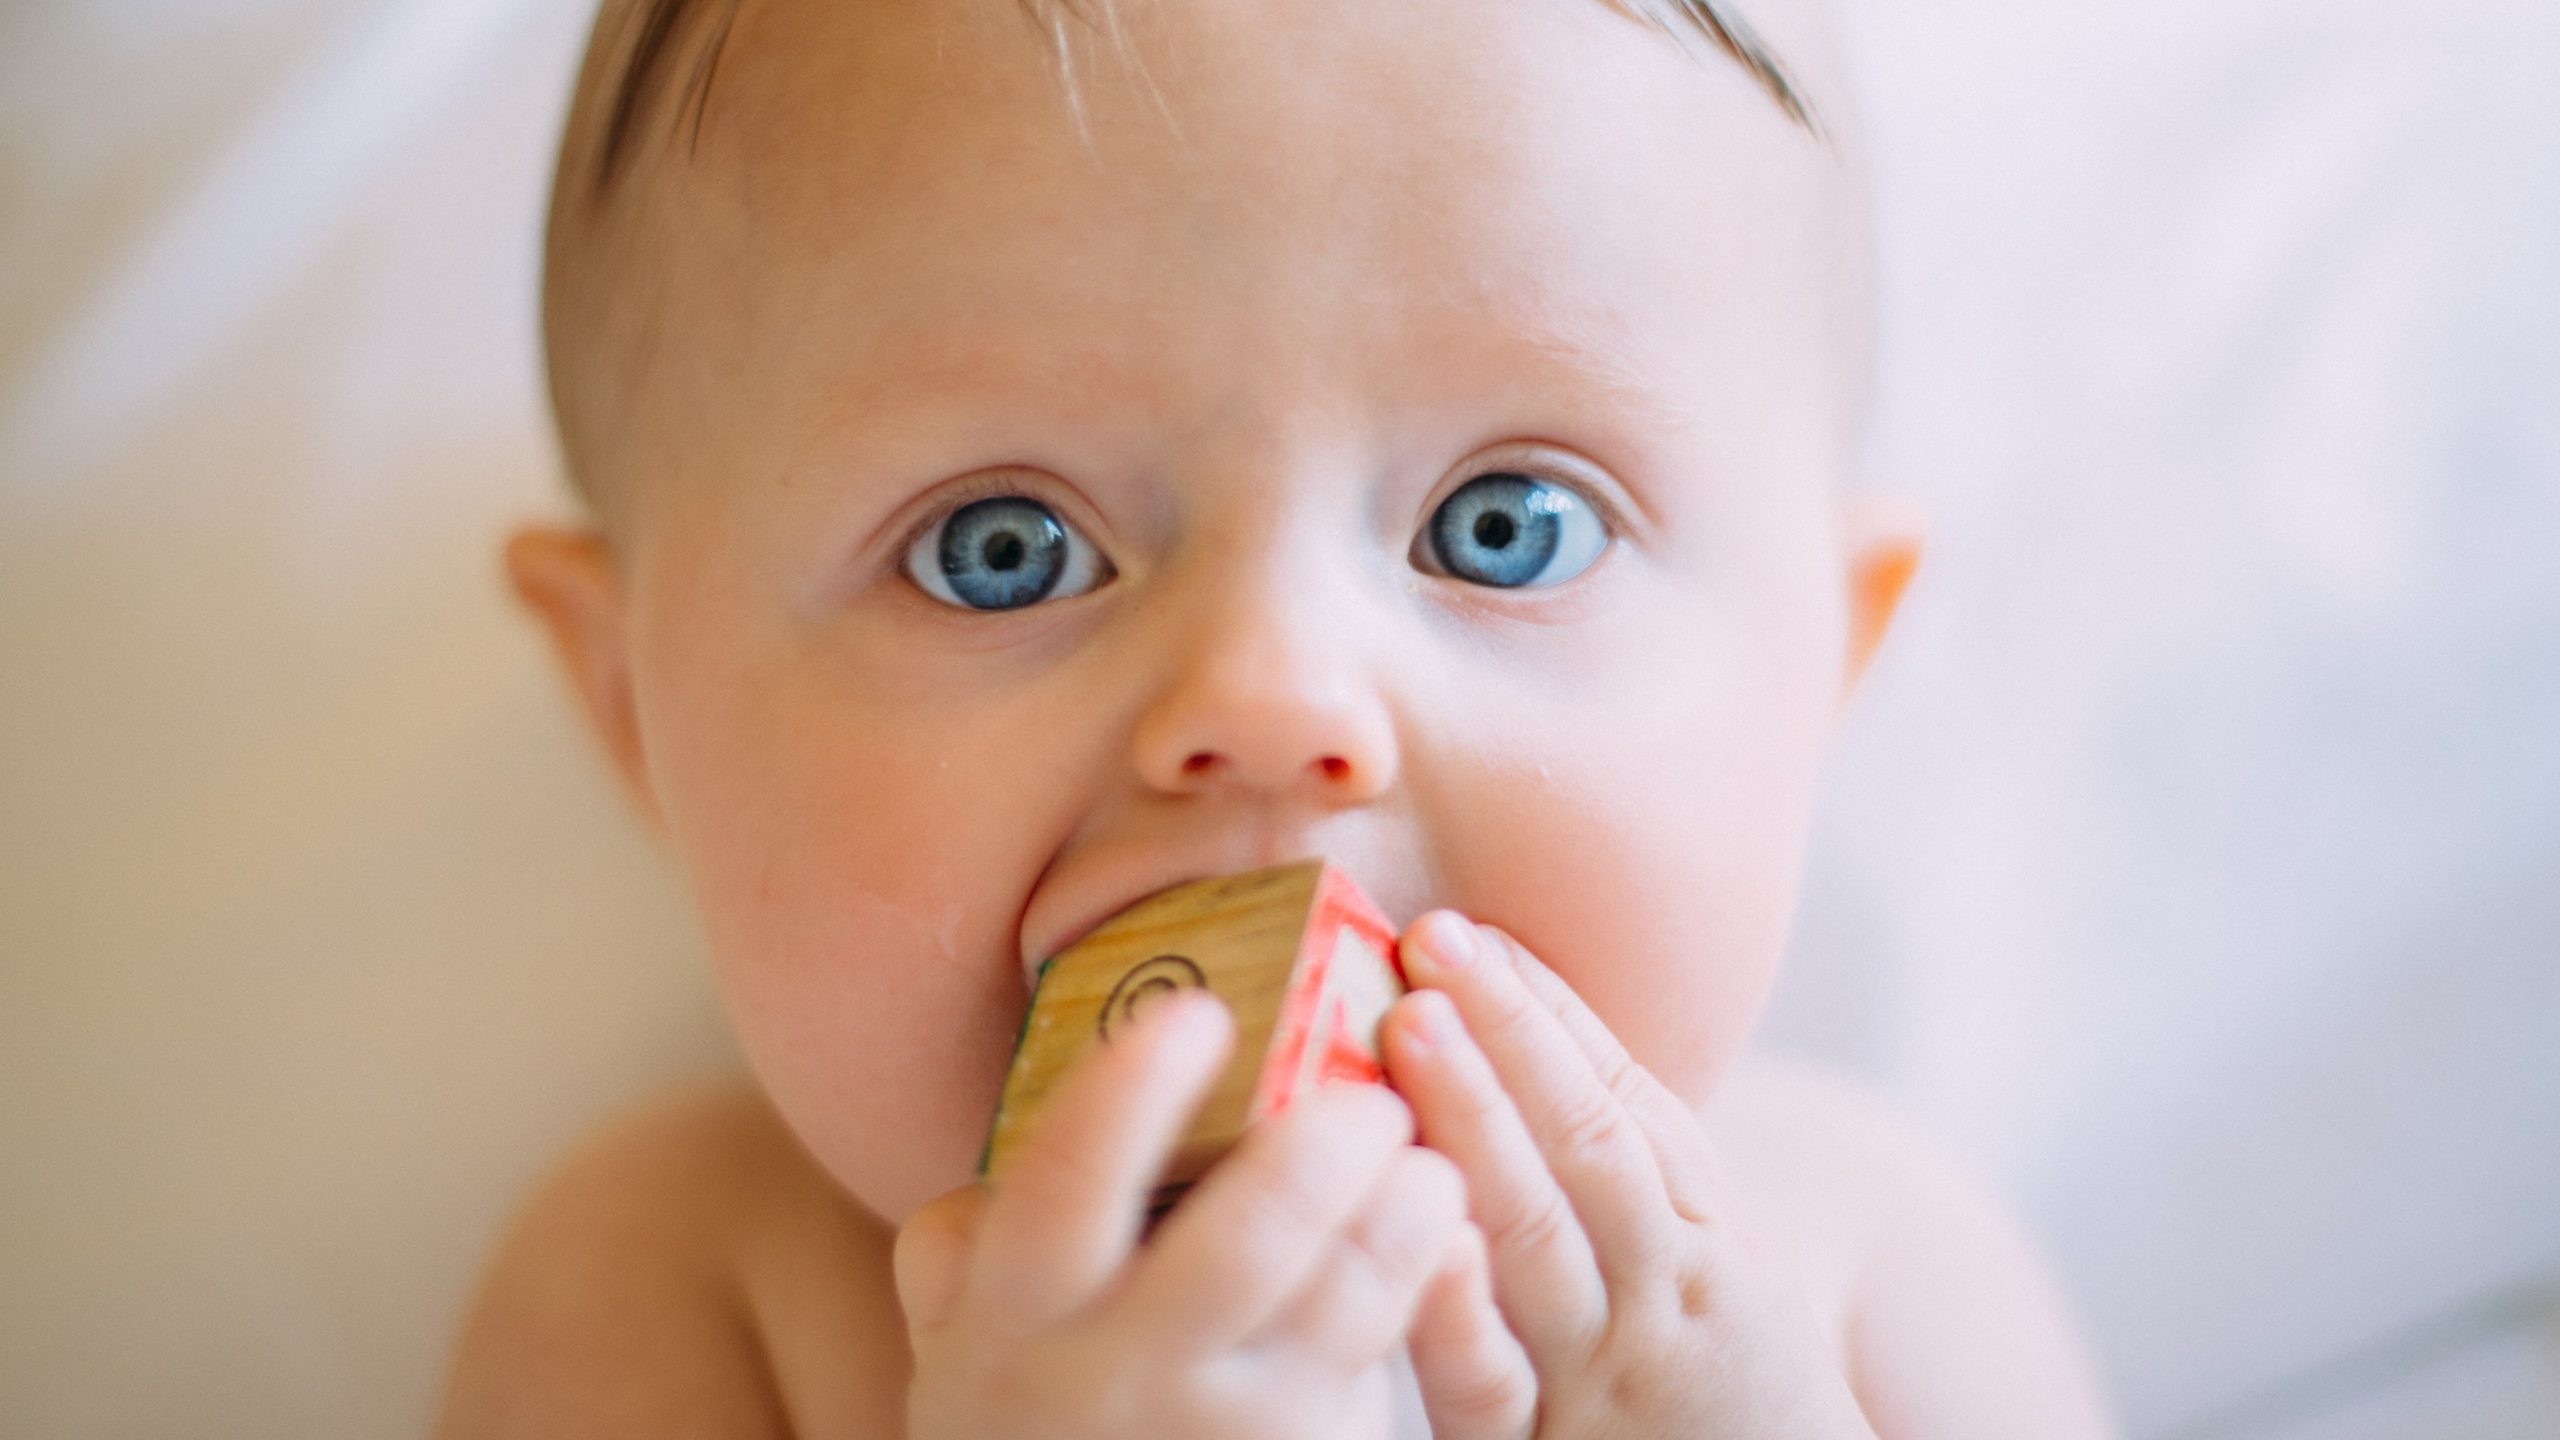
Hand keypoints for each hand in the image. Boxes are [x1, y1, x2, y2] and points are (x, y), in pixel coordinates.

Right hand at [894, 991, 1472, 1439]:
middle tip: (1367, 1094)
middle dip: (1322, 1150)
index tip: (1198, 1013)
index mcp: (1017, 1317)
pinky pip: (1383, 1365)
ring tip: (1428, 1160)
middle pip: (1246, 1246)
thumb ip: (965, 1242)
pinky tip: (1442, 1240)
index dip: (1136, 1092)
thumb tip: (1014, 1133)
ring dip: (1404, 1216)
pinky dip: (1424, 1290)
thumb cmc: (1023, 1418)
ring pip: (1347, 1306)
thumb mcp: (958, 1340)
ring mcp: (1227, 1432)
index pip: (1068, 1185)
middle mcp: (1121, 1377)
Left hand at [1384, 913, 1875, 1439]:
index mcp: (1708, 1240)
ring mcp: (1608, 1375)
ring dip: (1474, 1119)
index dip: (1546, 1012)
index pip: (1627, 1104)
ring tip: (1410, 1024)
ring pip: (1541, 1233)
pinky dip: (1462, 1309)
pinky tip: (1426, 1236)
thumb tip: (1532, 1058)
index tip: (1474, 931)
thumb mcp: (1717, 1284)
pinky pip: (1494, 1384)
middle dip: (1507, 1035)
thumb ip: (1637, 1187)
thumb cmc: (1728, 1404)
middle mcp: (1668, 1294)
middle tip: (1433, 941)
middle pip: (1587, 1144)